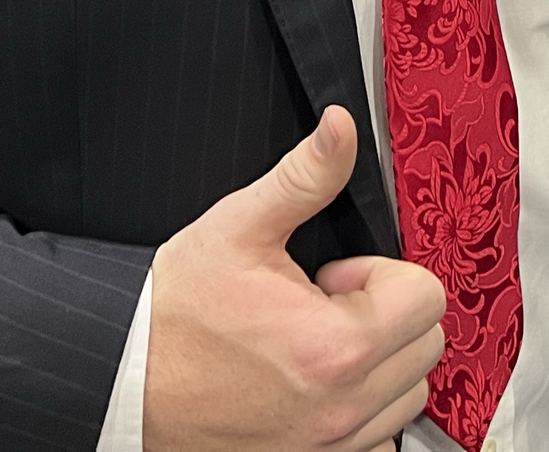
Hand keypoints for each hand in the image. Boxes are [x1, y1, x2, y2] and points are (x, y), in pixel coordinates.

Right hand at [143, 107, 445, 450]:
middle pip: (425, 344)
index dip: (381, 273)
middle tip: (323, 305)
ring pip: (408, 394)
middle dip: (385, 313)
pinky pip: (380, 440)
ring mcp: (330, 445)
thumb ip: (305, 177)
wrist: (122, 381)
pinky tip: (317, 385)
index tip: (332, 276)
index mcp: (336, 346)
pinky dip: (364, 412)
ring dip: (380, 362)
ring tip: (316, 342)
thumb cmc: (175, 312)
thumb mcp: (239, 228)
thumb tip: (342, 127)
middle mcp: (343, 407)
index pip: (426, 297)